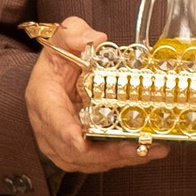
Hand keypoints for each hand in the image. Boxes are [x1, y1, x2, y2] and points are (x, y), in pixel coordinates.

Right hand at [25, 16, 168, 179]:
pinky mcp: (78, 152)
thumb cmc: (58, 59)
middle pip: (75, 151)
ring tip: (152, 150)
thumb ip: (74, 33)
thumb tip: (96, 38)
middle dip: (108, 153)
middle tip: (138, 146)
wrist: (54, 77)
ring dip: (121, 159)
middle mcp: (49, 127)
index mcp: (43, 98)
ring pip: (89, 161)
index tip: (81, 142)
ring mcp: (62, 144)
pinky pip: (98, 162)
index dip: (66, 134)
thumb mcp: (62, 38)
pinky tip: (148, 151)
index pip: (53, 120)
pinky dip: (123, 159)